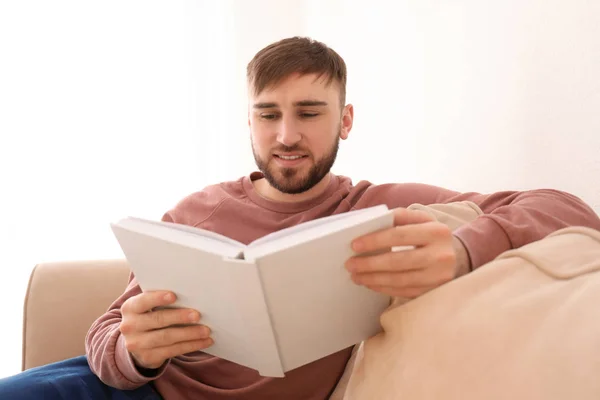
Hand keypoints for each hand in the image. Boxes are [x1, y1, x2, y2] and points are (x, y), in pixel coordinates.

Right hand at [119, 291, 212, 369]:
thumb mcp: (148, 307)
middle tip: (198, 315)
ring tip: (206, 330)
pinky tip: (204, 341)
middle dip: (179, 317)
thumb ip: (161, 300)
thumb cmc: (150, 316)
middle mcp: (130, 326)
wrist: (136, 343)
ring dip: (189, 334)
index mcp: (130, 308)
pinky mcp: (148, 357)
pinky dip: (191, 345)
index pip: (143, 301)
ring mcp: (137, 344)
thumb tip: (191, 296)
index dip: (157, 298)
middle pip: (158, 320)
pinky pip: (173, 351)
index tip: (174, 296)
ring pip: (167, 337)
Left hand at [345, 207, 470, 298]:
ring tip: (356, 276)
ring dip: (373, 278)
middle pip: (398, 261)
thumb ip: (400, 217)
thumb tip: (369, 224)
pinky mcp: (434, 291)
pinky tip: (371, 283)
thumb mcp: (421, 220)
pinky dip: (384, 288)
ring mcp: (439, 276)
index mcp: (437, 231)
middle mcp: (441, 255)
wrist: (456, 256)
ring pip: (399, 280)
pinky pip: (404, 291)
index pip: (400, 235)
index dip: (375, 240)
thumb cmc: (429, 235)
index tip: (354, 245)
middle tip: (350, 264)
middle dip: (370, 264)